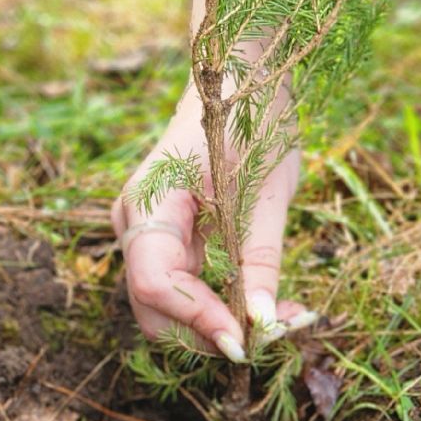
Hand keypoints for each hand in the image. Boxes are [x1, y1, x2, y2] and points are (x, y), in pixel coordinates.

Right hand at [115, 88, 313, 359]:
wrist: (240, 79)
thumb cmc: (253, 121)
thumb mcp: (267, 193)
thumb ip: (260, 261)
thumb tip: (262, 324)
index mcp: (150, 202)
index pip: (155, 282)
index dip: (196, 319)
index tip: (246, 341)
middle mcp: (136, 224)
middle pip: (155, 309)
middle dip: (209, 333)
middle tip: (273, 336)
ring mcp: (147, 235)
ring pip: (170, 309)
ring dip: (221, 325)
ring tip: (284, 320)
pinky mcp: (168, 243)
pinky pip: (187, 290)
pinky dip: (223, 307)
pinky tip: (267, 307)